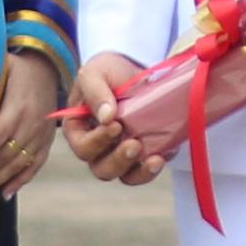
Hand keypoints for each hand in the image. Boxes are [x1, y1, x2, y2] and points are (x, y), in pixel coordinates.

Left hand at [0, 52, 64, 197]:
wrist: (48, 68)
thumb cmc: (16, 69)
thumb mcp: (0, 68)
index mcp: (18, 106)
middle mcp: (32, 123)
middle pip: (8, 154)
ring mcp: (41, 135)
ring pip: (19, 163)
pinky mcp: (47, 142)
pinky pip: (35, 166)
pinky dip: (20, 181)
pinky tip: (4, 193)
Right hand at [60, 49, 161, 186]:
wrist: (133, 68)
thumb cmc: (107, 72)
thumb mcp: (95, 73)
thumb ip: (95, 92)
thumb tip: (106, 116)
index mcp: (79, 131)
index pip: (83, 147)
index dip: (97, 141)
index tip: (115, 125)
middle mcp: (97, 148)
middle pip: (102, 169)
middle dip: (119, 160)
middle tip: (135, 144)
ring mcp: (120, 154)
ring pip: (125, 176)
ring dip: (139, 171)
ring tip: (155, 159)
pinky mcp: (143, 155)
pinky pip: (146, 171)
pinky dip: (155, 167)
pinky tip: (166, 154)